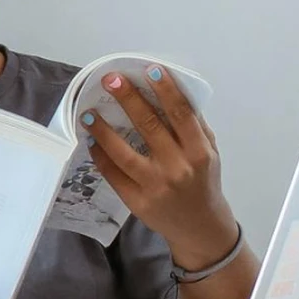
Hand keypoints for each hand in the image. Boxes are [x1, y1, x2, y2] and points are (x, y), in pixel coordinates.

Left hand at [82, 66, 238, 268]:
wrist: (201, 228)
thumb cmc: (203, 181)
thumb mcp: (209, 153)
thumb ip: (193, 126)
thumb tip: (168, 90)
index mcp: (199, 152)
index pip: (182, 115)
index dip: (166, 91)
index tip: (150, 70)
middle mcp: (178, 168)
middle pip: (149, 128)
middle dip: (129, 100)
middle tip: (111, 79)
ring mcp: (156, 186)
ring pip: (124, 153)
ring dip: (103, 131)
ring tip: (88, 113)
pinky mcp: (137, 202)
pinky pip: (114, 174)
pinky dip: (100, 156)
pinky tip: (91, 141)